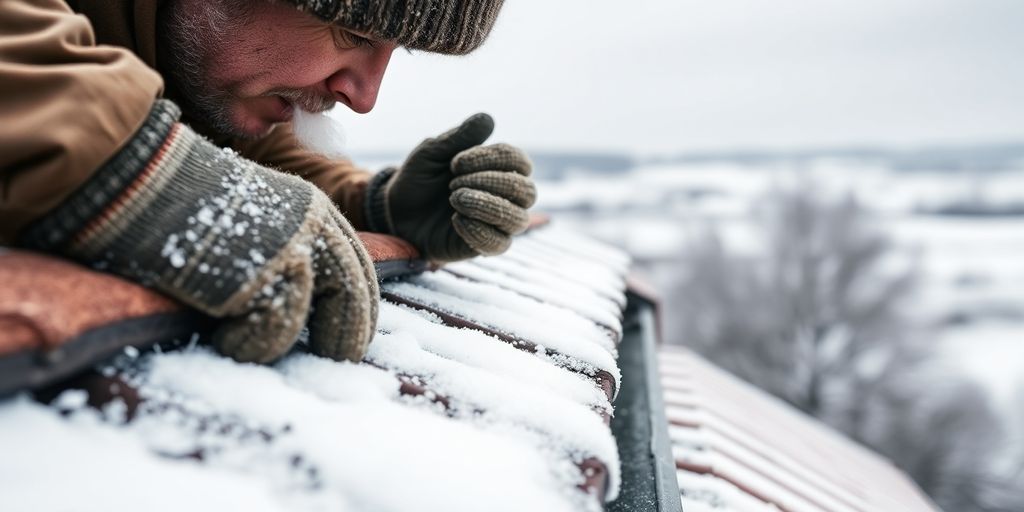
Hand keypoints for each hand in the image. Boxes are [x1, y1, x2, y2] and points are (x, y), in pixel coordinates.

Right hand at [25, 105, 378, 363]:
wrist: (140, 179)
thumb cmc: (181, 201)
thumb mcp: (253, 214)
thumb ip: (285, 245)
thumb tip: (305, 300)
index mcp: (315, 209)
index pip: (356, 266)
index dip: (358, 308)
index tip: (346, 337)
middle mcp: (314, 227)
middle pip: (354, 294)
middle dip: (347, 335)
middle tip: (333, 359)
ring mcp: (290, 251)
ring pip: (310, 319)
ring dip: (280, 342)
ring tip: (243, 344)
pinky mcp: (261, 277)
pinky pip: (273, 333)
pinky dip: (249, 346)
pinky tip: (223, 337)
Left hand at [366, 114, 535, 261]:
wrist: (396, 212)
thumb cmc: (419, 180)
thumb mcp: (432, 152)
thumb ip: (459, 137)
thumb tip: (488, 119)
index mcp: (498, 169)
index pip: (518, 161)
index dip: (493, 158)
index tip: (456, 162)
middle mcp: (505, 197)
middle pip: (527, 191)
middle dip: (491, 183)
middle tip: (453, 182)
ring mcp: (498, 224)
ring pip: (518, 219)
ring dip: (487, 206)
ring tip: (455, 198)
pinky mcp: (485, 247)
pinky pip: (499, 244)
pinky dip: (479, 230)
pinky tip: (455, 220)